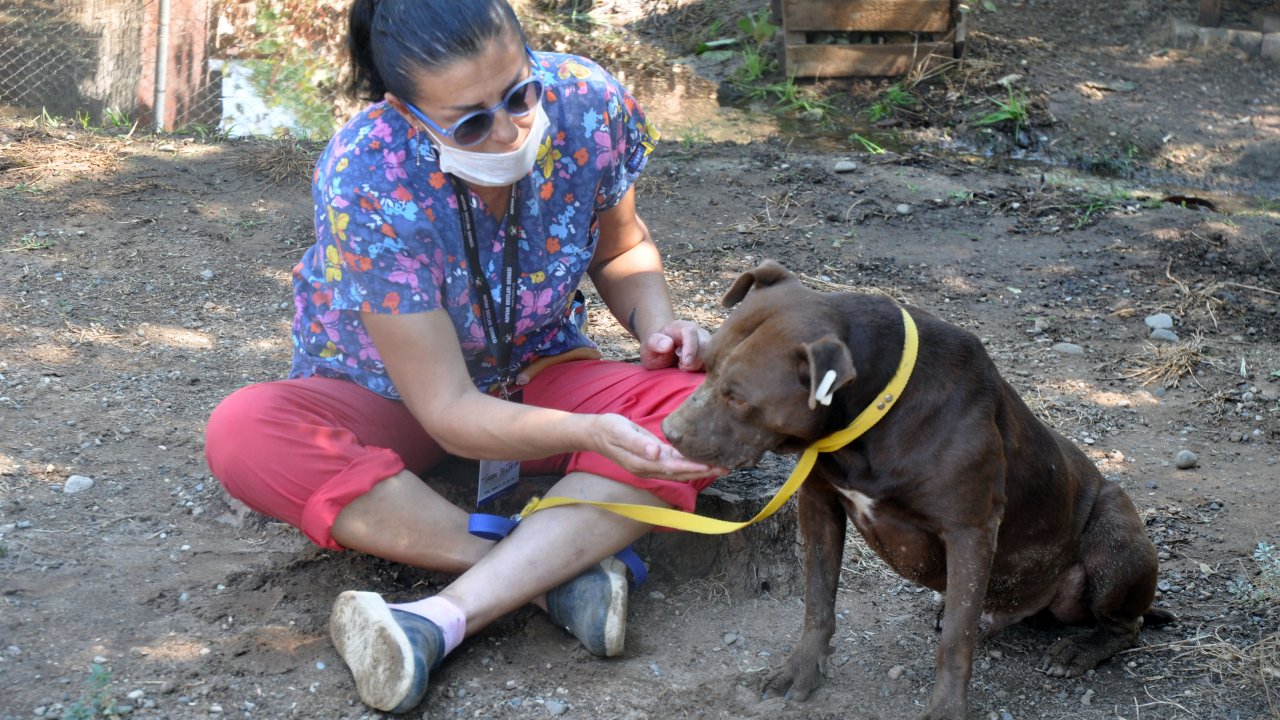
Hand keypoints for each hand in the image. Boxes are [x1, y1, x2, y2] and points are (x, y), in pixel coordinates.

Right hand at [591, 414, 725, 480]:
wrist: (595, 433)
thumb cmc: (608, 429)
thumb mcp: (621, 432)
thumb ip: (638, 443)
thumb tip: (656, 453)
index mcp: (643, 463)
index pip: (672, 468)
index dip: (692, 468)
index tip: (710, 466)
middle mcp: (649, 468)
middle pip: (680, 473)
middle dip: (703, 472)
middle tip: (726, 467)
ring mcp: (650, 465)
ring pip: (679, 470)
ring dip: (699, 469)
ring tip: (720, 465)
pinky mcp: (652, 458)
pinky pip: (674, 464)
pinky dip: (689, 463)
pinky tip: (701, 459)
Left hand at [640, 320, 710, 371]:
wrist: (662, 352)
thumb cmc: (655, 349)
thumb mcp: (648, 346)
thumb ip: (655, 343)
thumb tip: (668, 343)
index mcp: (681, 327)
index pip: (690, 332)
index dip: (690, 347)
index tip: (685, 362)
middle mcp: (697, 333)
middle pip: (705, 345)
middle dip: (695, 361)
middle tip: (680, 367)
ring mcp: (706, 343)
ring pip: (712, 355)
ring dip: (699, 366)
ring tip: (682, 368)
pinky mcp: (711, 355)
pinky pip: (714, 364)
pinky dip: (703, 371)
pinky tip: (691, 371)